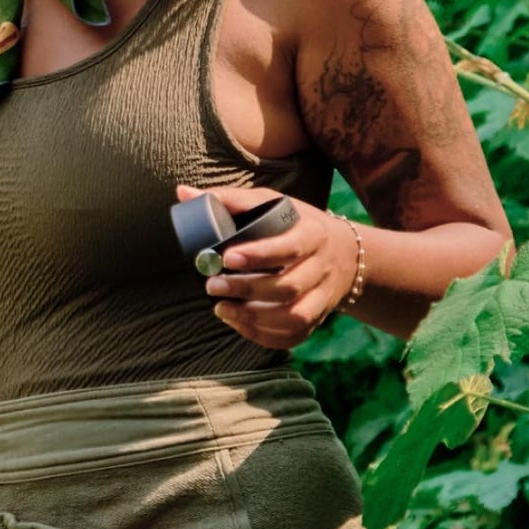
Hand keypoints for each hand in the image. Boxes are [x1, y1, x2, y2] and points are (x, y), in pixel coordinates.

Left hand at [174, 184, 360, 349]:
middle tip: (211, 285)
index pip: (289, 247)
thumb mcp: (272, 203)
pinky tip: (237, 323)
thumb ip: (230, 200)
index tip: (226, 257)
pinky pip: (295, 335)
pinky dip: (265, 335)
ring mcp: (322, 296)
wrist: (346, 254)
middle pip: (289, 286)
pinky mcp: (317, 317)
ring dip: (254, 317)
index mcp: (312, 233)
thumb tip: (183, 193)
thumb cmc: (296, 224)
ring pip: (294, 317)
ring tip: (220, 308)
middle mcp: (321, 267)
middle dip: (248, 289)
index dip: (259, 254)